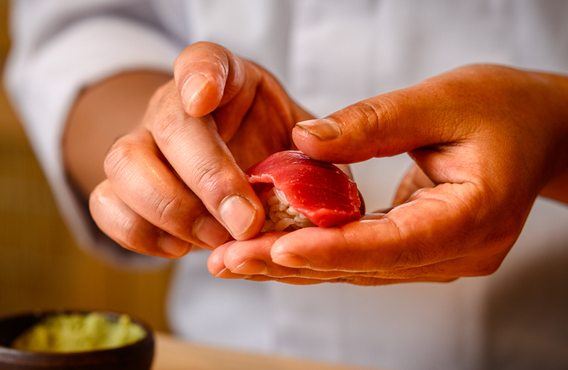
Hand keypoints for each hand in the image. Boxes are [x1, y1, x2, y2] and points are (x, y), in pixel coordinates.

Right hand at [89, 42, 312, 257]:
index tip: (203, 97)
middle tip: (245, 222)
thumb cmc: (270, 151)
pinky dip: (141, 234)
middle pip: (168, 124)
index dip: (199, 75)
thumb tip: (319, 152)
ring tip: (218, 240)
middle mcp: (173, 107)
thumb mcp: (304, 143)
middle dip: (207, 178)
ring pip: (123, 163)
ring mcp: (141, 144)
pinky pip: (105, 206)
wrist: (233, 170)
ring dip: (172, 211)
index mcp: (223, 82)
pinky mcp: (122, 188)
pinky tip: (182, 247)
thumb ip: (318, 150)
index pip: (202, 60)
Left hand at [208, 64, 567, 284]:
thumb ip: (374, 122)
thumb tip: (303, 142)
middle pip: (362, 267)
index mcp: (472, 216)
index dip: (330, 249)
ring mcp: (440, 257)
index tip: (275, 249)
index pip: (392, 244)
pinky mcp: (422, 250)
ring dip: (293, 264)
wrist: (542, 131)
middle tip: (227, 263)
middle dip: (291, 264)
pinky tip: (272, 248)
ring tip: (233, 261)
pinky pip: (362, 257)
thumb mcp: (445, 99)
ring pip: (356, 269)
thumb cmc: (506, 108)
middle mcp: (456, 252)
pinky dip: (317, 252)